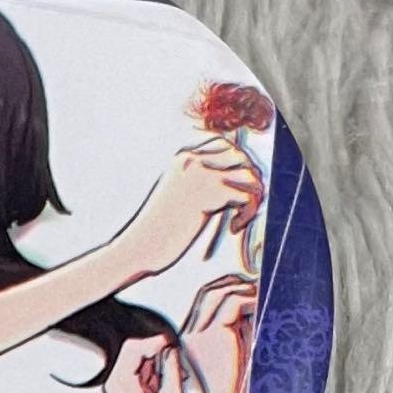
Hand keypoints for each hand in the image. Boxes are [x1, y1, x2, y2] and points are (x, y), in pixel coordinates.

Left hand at [104, 335, 188, 392]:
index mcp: (119, 385)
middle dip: (161, 354)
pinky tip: (174, 391)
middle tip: (183, 364)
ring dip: (164, 365)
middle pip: (137, 353)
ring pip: (145, 364)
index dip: (157, 342)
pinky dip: (163, 376)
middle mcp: (116, 387)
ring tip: (179, 382)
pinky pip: (148, 377)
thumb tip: (173, 350)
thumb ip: (171, 373)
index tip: (178, 345)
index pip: (134, 347)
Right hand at [134, 136, 264, 273]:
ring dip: (252, 198)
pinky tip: (233, 227)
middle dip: (248, 182)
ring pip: (250, 174)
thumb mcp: (176, 196)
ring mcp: (203, 175)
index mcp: (183, 158)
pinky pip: (249, 195)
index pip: (224, 146)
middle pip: (241, 157)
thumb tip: (237, 180)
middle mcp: (193, 160)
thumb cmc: (156, 230)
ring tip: (237, 218)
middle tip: (239, 207)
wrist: (140, 246)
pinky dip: (248, 213)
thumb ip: (199, 183)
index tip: (231, 194)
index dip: (236, 167)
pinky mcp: (211, 193)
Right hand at [181, 276, 256, 392]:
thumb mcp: (232, 358)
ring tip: (261, 291)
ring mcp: (197, 334)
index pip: (201, 304)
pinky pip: (231, 303)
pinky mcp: (212, 335)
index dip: (223, 291)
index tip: (244, 290)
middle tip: (254, 283)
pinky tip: (262, 302)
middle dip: (231, 283)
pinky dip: (249, 298)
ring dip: (241, 289)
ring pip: (216, 294)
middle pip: (206, 293)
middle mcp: (188, 335)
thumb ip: (235, 334)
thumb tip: (250, 312)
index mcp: (189, 342)